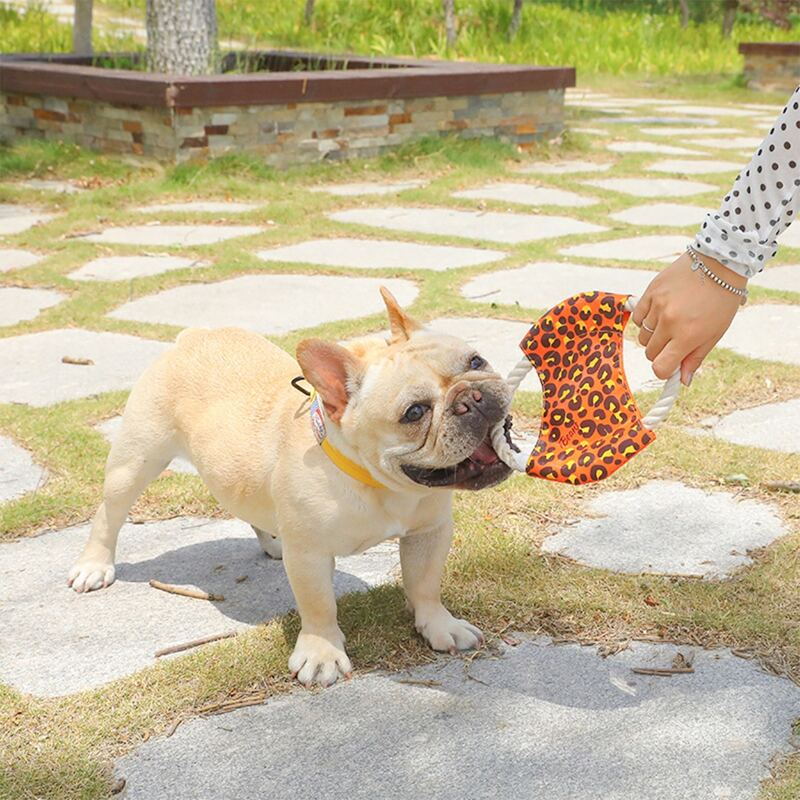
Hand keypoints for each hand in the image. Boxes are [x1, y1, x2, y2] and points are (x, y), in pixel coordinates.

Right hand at [633, 250, 745, 385]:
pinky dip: (646, 320)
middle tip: (674, 340)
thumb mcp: (714, 333)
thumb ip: (695, 358)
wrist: (718, 263)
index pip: (660, 367)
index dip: (664, 370)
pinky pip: (638, 318)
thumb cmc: (720, 301)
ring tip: (670, 321)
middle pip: (649, 353)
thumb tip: (682, 381)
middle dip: (660, 351)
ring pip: (642, 336)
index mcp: (688, 336)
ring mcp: (658, 306)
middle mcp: (670, 322)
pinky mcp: (650, 292)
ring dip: (653, 335)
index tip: (670, 364)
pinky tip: (660, 312)